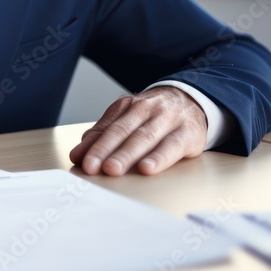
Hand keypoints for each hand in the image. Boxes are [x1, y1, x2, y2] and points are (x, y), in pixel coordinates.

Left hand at [68, 86, 207, 175]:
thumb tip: (78, 155)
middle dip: (105, 150)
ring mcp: (168, 118)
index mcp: (128, 105)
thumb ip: (103, 135)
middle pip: (122, 131)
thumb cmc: (154, 117)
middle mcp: (147, 108)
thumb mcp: (129, 120)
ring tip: (112, 169)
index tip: (81, 162)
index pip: (108, 127)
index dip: (93, 146)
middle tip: (91, 167)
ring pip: (144, 137)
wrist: (193, 101)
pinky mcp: (189, 133)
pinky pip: (172, 146)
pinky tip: (147, 169)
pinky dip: (159, 158)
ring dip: (126, 154)